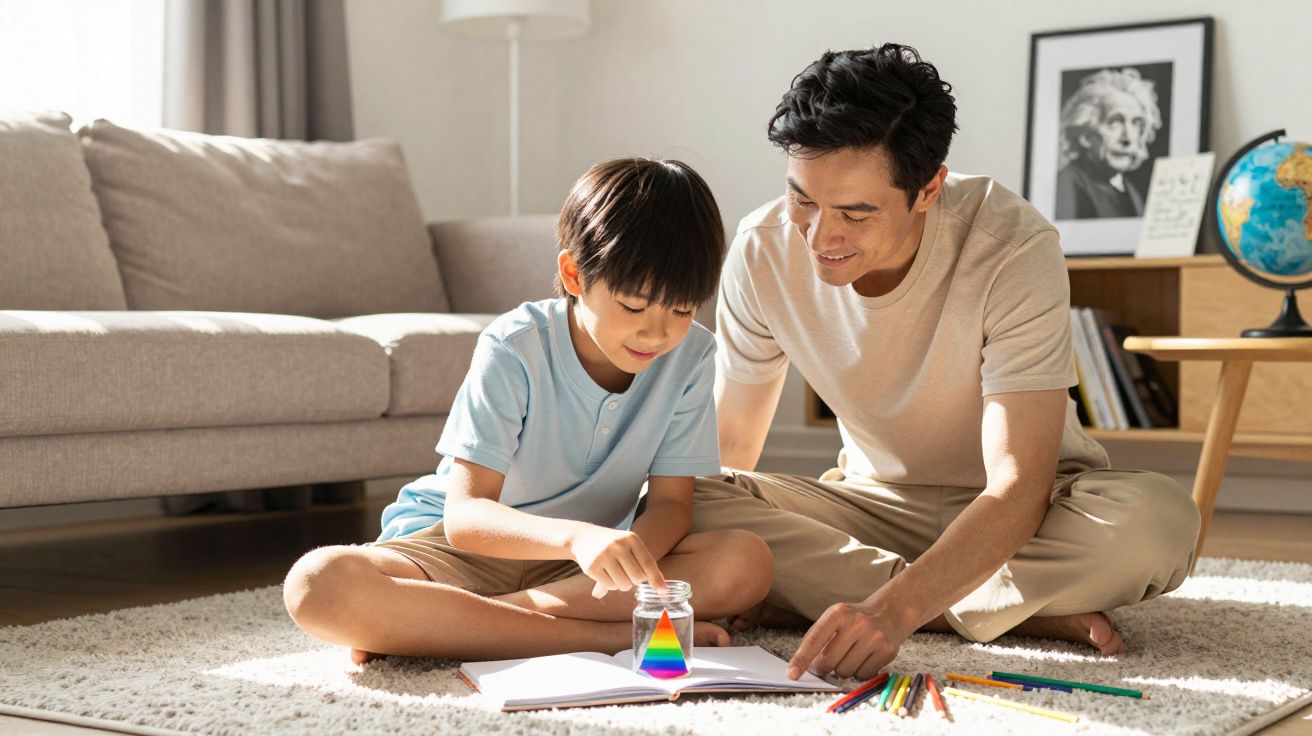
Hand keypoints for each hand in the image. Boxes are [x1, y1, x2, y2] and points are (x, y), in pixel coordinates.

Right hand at [568, 526, 666, 597]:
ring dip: (622, 585)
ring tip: (616, 573)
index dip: (656, 579)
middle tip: (627, 574)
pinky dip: (611, 585)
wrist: (583, 537)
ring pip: (624, 584)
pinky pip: (609, 586)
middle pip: (637, 577)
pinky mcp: (592, 566)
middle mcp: (618, 545)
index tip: (663, 591)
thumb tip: (663, 591)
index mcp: (631, 538)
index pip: (648, 563)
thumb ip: (644, 564)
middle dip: (634, 581)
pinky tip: (606, 575)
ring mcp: (604, 555)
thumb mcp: (628, 545)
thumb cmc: (613, 544)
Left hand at [785, 601, 907, 680]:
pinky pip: (863, 676)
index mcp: (838, 613)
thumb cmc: (854, 620)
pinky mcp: (887, 650)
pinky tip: (865, 658)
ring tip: (851, 655)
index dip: (801, 659)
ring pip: (845, 672)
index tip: (792, 674)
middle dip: (824, 667)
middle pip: (829, 661)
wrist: (889, 613)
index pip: (814, 639)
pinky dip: (859, 673)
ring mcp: (874, 637)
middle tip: (829, 661)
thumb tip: (806, 667)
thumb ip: (818, 639)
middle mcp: (857, 623)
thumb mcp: (834, 619)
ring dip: (843, 670)